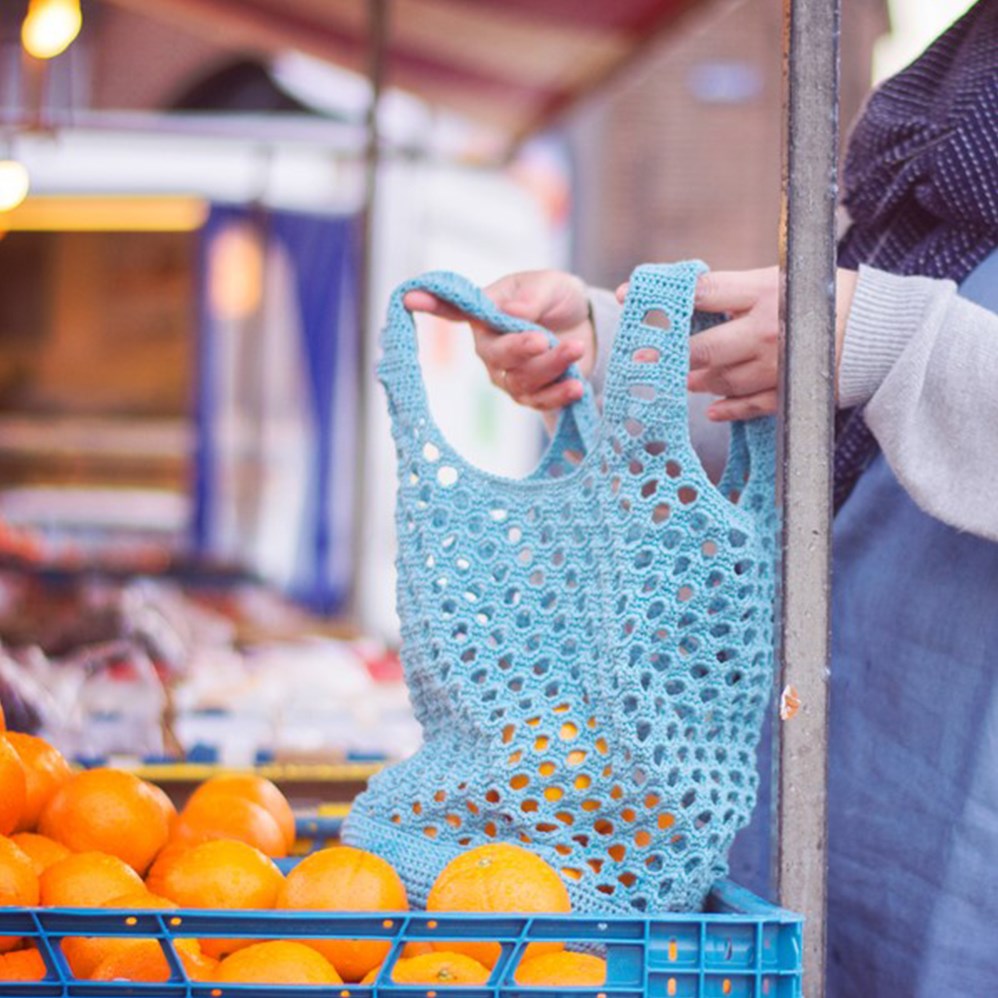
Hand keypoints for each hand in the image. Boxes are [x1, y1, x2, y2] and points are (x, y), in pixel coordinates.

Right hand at [403, 270, 594, 410]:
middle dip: (520, 348)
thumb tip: (513, 312)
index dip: (432, 304)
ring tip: (577, 348)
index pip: (452, 309)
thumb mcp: (551, 286)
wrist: (586, 327)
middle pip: (495, 355)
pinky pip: (538, 401)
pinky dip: (559, 394)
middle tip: (543, 338)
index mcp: (485, 314)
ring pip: (520, 380)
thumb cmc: (557, 299)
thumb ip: (531, 297)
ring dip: (551, 366)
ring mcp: (506, 375)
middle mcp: (488, 348)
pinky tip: (576, 385)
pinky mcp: (528, 395)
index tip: (409, 298)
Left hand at [616, 266, 857, 420]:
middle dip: (667, 355)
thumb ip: (737, 292)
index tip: (629, 297)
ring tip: (680, 379)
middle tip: (640, 359)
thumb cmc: (827, 294)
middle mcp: (765, 331)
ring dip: (695, 380)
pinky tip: (710, 411)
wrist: (884, 330)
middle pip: (701, 347)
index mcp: (763, 292)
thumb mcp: (783, 279)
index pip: (701, 293)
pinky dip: (727, 409)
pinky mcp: (788, 391)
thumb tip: (689, 300)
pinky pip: (748, 406)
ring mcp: (775, 365)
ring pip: (719, 380)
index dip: (663, 295)